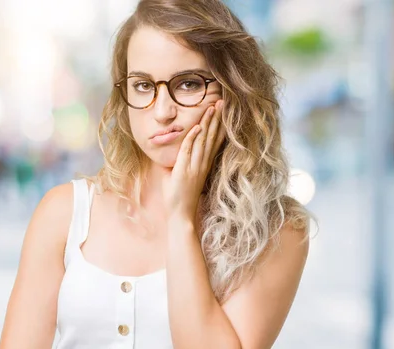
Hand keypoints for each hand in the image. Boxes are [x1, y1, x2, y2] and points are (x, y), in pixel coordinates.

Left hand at [163, 100, 225, 224]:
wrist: (181, 214)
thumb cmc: (180, 195)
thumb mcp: (181, 174)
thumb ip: (180, 160)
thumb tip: (171, 147)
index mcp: (204, 163)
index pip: (214, 140)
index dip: (219, 124)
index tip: (222, 111)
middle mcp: (203, 163)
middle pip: (212, 136)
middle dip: (217, 118)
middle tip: (222, 102)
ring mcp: (196, 166)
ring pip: (203, 140)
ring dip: (208, 123)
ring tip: (213, 108)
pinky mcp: (186, 170)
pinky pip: (189, 150)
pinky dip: (193, 138)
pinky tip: (197, 127)